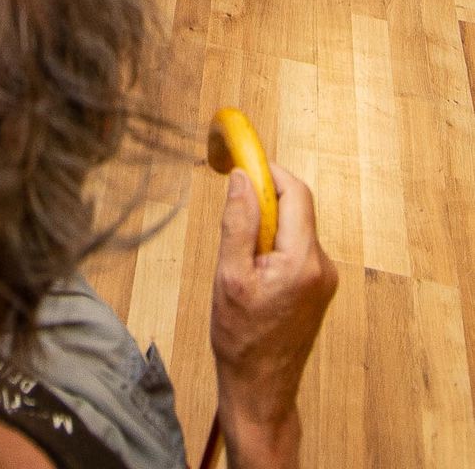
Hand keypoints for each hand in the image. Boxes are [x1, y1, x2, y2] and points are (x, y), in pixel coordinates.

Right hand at [212, 165, 336, 463]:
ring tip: (240, 263)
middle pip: (296, 207)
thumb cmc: (241, 339)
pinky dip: (272, 247)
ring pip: (293, 228)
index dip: (269, 172)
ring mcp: (323, 278)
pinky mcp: (317, 287)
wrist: (260, 389)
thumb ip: (237, 222)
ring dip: (264, 228)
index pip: (295, 192)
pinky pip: (295, 248)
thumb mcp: (229, 276)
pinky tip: (252, 276)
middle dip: (262, 202)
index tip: (241, 164)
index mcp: (303, 261)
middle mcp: (322, 266)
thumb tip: (242, 177)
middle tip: (232, 219)